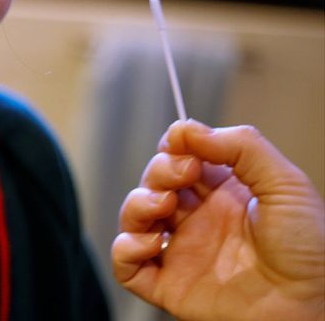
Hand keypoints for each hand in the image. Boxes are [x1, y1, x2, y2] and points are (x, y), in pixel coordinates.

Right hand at [112, 120, 324, 320]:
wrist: (311, 306)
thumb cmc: (311, 251)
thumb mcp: (286, 183)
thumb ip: (241, 146)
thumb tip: (187, 129)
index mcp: (222, 192)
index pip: (180, 157)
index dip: (175, 147)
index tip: (184, 144)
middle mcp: (197, 218)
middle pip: (153, 182)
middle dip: (159, 171)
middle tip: (183, 175)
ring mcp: (181, 251)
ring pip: (134, 217)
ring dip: (137, 204)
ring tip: (163, 205)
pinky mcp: (168, 284)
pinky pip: (127, 265)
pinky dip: (125, 249)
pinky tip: (150, 242)